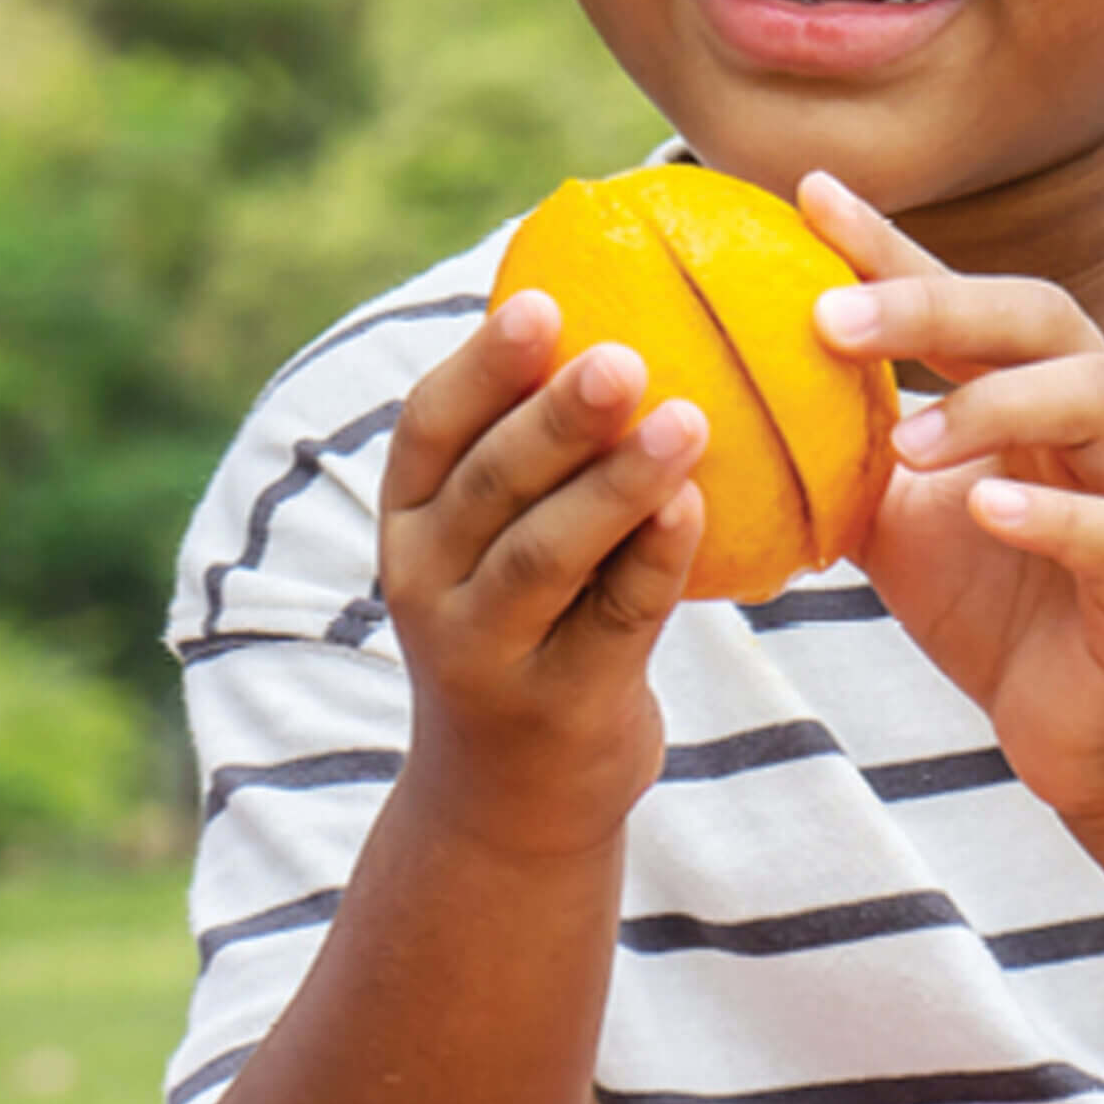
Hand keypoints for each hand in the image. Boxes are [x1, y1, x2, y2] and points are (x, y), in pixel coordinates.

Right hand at [379, 289, 707, 846]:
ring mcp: (484, 651)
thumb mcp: (487, 547)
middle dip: (554, 414)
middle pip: (488, 483)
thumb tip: (608, 312)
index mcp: (406, 524)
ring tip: (687, 419)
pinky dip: (656, 557)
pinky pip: (614, 619)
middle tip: (624, 353)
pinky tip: (698, 504)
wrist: (508, 802)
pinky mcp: (556, 706)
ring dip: (616, 483)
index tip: (542, 301)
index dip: (481, 364)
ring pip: (544, 552)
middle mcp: (425, 584)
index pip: (427, 429)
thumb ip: (525, 459)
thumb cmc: (521, 630)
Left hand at [801, 173, 1103, 825]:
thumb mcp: (888, 519)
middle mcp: (1098, 423)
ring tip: (908, 437)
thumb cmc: (992, 603)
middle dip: (936, 306)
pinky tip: (986, 508)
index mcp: (1031, 391)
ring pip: (1102, 399)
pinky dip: (1055, 516)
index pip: (961, 295)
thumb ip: (828, 456)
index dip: (888, 246)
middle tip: (829, 318)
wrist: (1094, 731)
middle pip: (1041, 317)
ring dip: (998, 404)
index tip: (806, 197)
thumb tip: (707, 405)